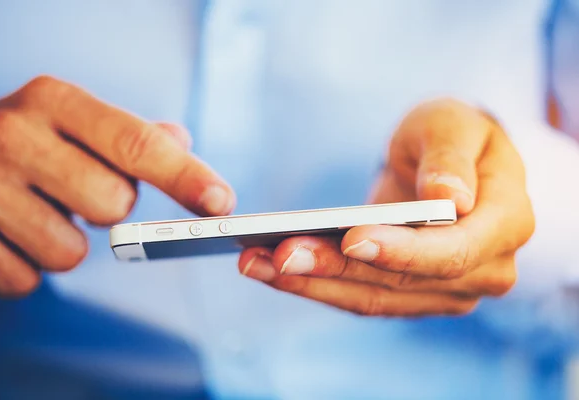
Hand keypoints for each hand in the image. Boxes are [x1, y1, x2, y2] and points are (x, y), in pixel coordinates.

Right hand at [0, 76, 234, 296]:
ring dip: (66, 244)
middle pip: (112, 203)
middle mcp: (12, 133)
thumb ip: (133, 135)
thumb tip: (182, 141)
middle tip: (76, 191)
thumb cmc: (32, 144)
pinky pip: (26, 280)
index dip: (185, 177)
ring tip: (38, 213)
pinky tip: (10, 235)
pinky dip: (28, 266)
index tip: (221, 203)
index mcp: (54, 100)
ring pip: (70, 253)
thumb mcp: (75, 121)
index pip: (137, 143)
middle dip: (107, 209)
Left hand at [238, 99, 534, 316]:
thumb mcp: (452, 124)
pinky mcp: (412, 294)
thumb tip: (451, 198)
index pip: (452, 252)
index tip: (349, 238)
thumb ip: (451, 158)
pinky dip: (317, 284)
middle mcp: (485, 268)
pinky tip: (272, 268)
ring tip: (257, 263)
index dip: (399, 251)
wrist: (444, 163)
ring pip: (374, 298)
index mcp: (506, 223)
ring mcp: (449, 289)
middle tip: (277, 255)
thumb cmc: (451, 134)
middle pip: (401, 282)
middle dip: (335, 270)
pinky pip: (361, 296)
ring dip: (313, 284)